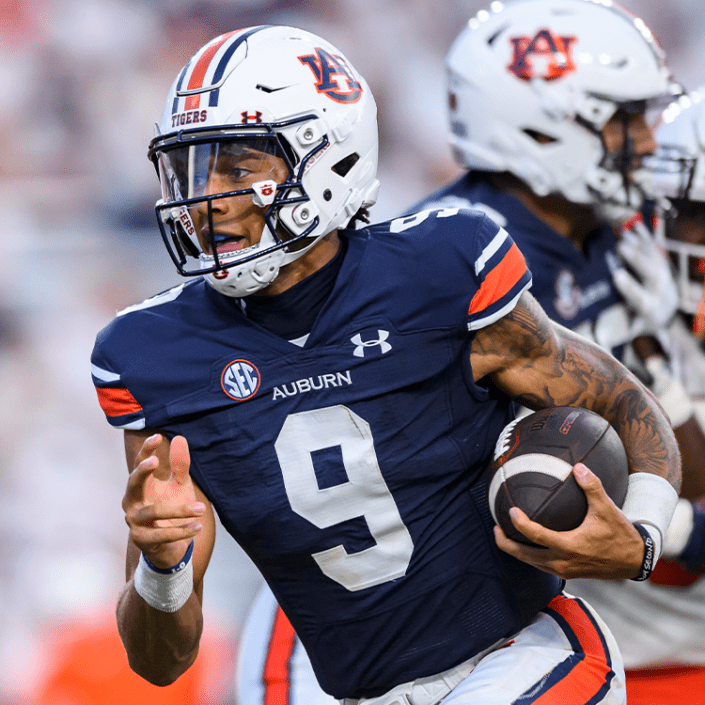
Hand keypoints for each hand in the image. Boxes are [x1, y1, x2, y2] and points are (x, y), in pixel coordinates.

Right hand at [122, 433, 203, 568]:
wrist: (168, 546)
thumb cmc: (171, 509)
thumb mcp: (178, 485)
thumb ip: (179, 465)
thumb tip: (180, 438)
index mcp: (140, 486)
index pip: (139, 465)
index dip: (146, 450)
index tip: (157, 436)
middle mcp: (131, 502)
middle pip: (133, 483)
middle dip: (142, 471)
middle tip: (154, 461)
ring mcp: (134, 521)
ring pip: (155, 511)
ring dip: (180, 510)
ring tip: (202, 508)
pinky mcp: (141, 540)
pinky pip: (162, 534)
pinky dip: (182, 530)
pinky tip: (198, 526)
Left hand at [494, 464, 644, 578]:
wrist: (635, 561)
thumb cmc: (620, 535)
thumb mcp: (607, 509)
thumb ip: (592, 487)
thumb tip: (578, 466)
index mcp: (569, 546)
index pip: (535, 535)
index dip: (520, 523)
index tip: (511, 510)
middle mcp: (562, 562)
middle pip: (523, 555)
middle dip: (506, 543)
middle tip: (496, 527)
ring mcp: (564, 570)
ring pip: (530, 563)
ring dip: (516, 550)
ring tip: (505, 534)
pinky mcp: (567, 573)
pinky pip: (540, 566)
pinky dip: (528, 555)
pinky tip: (527, 543)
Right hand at [613, 220, 678, 337]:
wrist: (665, 313)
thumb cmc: (639, 322)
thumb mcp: (629, 330)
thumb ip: (613, 331)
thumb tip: (592, 336)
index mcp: (651, 309)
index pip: (641, 298)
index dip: (630, 287)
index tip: (617, 275)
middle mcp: (661, 292)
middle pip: (652, 273)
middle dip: (637, 259)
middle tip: (621, 246)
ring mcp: (666, 277)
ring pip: (656, 258)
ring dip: (640, 245)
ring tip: (624, 234)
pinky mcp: (665, 265)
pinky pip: (657, 250)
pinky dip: (646, 238)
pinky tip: (635, 227)